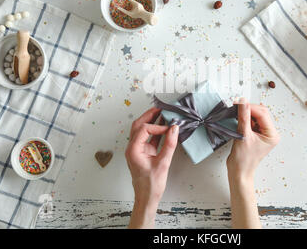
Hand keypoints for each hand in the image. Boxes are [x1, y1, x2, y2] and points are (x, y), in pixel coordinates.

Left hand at [125, 107, 178, 227]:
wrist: (147, 198)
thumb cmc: (150, 185)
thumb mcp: (163, 163)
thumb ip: (169, 145)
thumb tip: (174, 129)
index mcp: (133, 150)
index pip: (143, 130)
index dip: (156, 126)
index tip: (168, 128)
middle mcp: (132, 148)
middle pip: (138, 126)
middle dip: (149, 116)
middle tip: (160, 109)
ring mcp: (137, 150)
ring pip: (142, 130)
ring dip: (152, 122)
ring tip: (162, 114)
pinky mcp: (143, 153)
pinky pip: (148, 138)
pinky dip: (155, 132)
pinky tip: (164, 128)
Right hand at [227, 98, 279, 180]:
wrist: (239, 171)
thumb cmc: (244, 160)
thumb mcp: (243, 135)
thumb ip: (243, 117)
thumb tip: (243, 102)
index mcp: (272, 135)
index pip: (263, 114)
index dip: (250, 107)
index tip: (239, 102)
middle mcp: (270, 133)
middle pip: (261, 113)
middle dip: (249, 109)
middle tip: (236, 106)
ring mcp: (263, 133)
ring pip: (256, 116)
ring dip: (246, 113)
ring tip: (236, 114)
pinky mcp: (256, 133)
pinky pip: (252, 121)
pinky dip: (245, 118)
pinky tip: (238, 119)